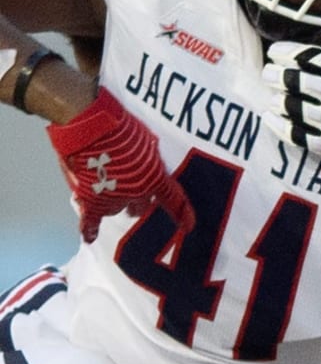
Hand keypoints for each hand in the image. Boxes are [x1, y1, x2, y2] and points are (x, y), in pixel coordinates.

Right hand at [47, 88, 194, 242]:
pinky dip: (89, 229)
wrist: (90, 127)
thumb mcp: (146, 139)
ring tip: (109, 190)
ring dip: (116, 202)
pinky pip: (90, 220)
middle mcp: (137, 192)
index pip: (172, 199)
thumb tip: (143, 159)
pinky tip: (91, 237)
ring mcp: (114, 198)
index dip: (182, 214)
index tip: (189, 226)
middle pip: (142, 205)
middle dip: (140, 202)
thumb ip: (148, 155)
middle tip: (135, 197)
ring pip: (117, 208)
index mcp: (155, 178)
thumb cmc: (119, 126)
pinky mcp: (90, 199)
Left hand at [261, 40, 320, 177]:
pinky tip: (271, 118)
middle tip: (267, 73)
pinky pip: (300, 136)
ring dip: (279, 100)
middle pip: (297, 82)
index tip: (275, 51)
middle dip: (279, 77)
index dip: (289, 53)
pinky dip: (282, 127)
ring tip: (271, 95)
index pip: (311, 59)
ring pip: (295, 108)